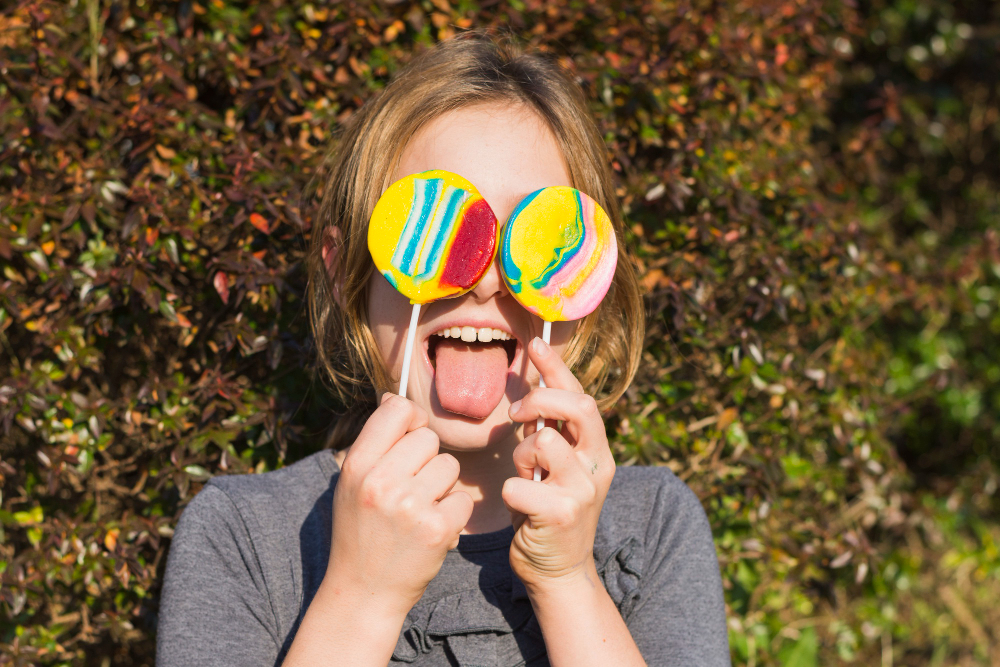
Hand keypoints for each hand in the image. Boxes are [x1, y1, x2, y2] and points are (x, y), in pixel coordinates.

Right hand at [324, 394, 473, 617]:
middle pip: (429, 438)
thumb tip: (395, 396)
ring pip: (450, 466)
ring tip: (419, 510)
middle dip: (427, 459)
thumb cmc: (360, 531)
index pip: (397, 411)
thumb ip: (375, 442)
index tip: (410, 437)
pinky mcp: (436, 529)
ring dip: (442, 486)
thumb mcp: (352, 483)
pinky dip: (453, 514)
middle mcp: (381, 482)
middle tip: (411, 488)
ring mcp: (410, 506)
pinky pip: (462, 498)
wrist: (363, 591)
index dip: (411, 419)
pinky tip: (432, 529)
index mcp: (357, 465)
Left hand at [502, 337, 615, 592]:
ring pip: (543, 443)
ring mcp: (582, 490)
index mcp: (596, 450)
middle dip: (540, 400)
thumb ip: (550, 433)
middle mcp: (596, 465)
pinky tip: (519, 506)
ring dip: (522, 455)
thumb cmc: (548, 511)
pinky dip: (510, 492)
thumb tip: (532, 391)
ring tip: (525, 475)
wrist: (558, 570)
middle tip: (516, 413)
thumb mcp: (555, 468)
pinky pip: (518, 484)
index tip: (536, 345)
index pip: (581, 397)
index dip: (557, 368)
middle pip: (577, 408)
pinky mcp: (561, 514)